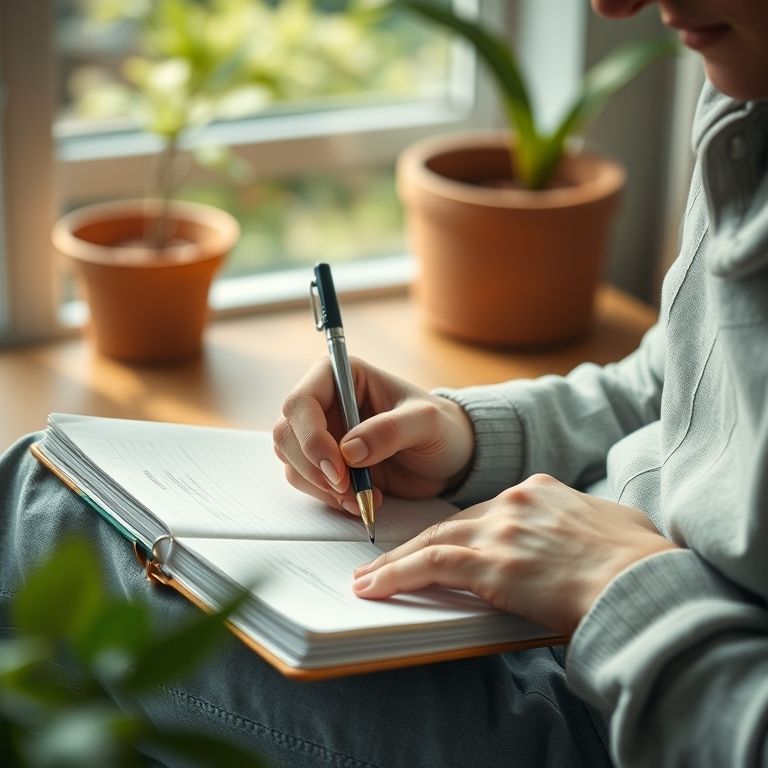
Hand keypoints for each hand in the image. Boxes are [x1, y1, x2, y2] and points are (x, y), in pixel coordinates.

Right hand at [273, 357, 474, 513]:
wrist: (450, 458)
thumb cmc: (440, 428)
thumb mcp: (426, 423)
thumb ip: (390, 431)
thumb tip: (349, 451)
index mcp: (341, 376)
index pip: (301, 401)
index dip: (311, 437)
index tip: (339, 469)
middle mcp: (324, 402)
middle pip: (287, 434)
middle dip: (313, 467)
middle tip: (348, 489)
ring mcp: (322, 434)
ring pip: (292, 461)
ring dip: (322, 487)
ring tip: (363, 497)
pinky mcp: (326, 463)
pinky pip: (307, 482)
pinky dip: (329, 498)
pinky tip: (360, 502)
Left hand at [353, 473, 677, 633]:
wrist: (644, 582)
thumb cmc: (641, 559)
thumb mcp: (614, 522)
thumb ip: (585, 519)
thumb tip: (587, 529)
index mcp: (541, 490)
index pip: (484, 512)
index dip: (457, 532)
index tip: (437, 546)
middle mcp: (514, 502)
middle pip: (450, 523)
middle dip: (414, 545)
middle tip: (382, 561)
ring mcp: (501, 532)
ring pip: (433, 541)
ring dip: (395, 562)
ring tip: (367, 580)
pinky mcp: (492, 565)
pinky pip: (431, 567)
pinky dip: (398, 575)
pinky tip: (374, 588)